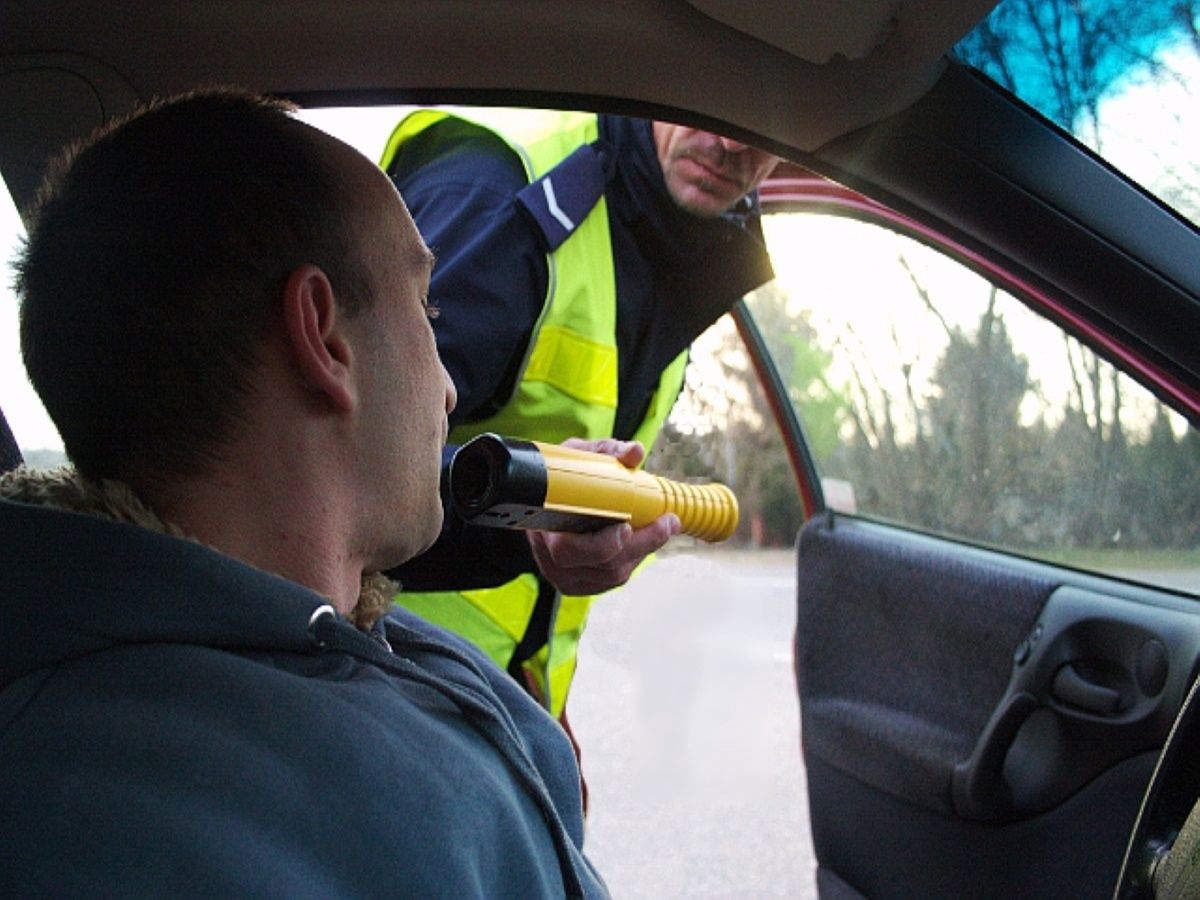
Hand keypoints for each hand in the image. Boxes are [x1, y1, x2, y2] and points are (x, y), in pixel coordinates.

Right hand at [526, 438, 681, 594]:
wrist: (542, 504)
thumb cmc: (560, 480)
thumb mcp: (579, 457)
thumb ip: (608, 452)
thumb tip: (634, 452)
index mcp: (542, 529)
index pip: (569, 549)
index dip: (602, 543)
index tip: (627, 526)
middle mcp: (550, 560)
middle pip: (602, 564)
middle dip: (641, 544)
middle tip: (666, 523)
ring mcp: (565, 577)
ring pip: (612, 574)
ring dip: (642, 551)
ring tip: (660, 527)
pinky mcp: (580, 585)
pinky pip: (613, 579)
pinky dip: (633, 560)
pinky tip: (643, 540)